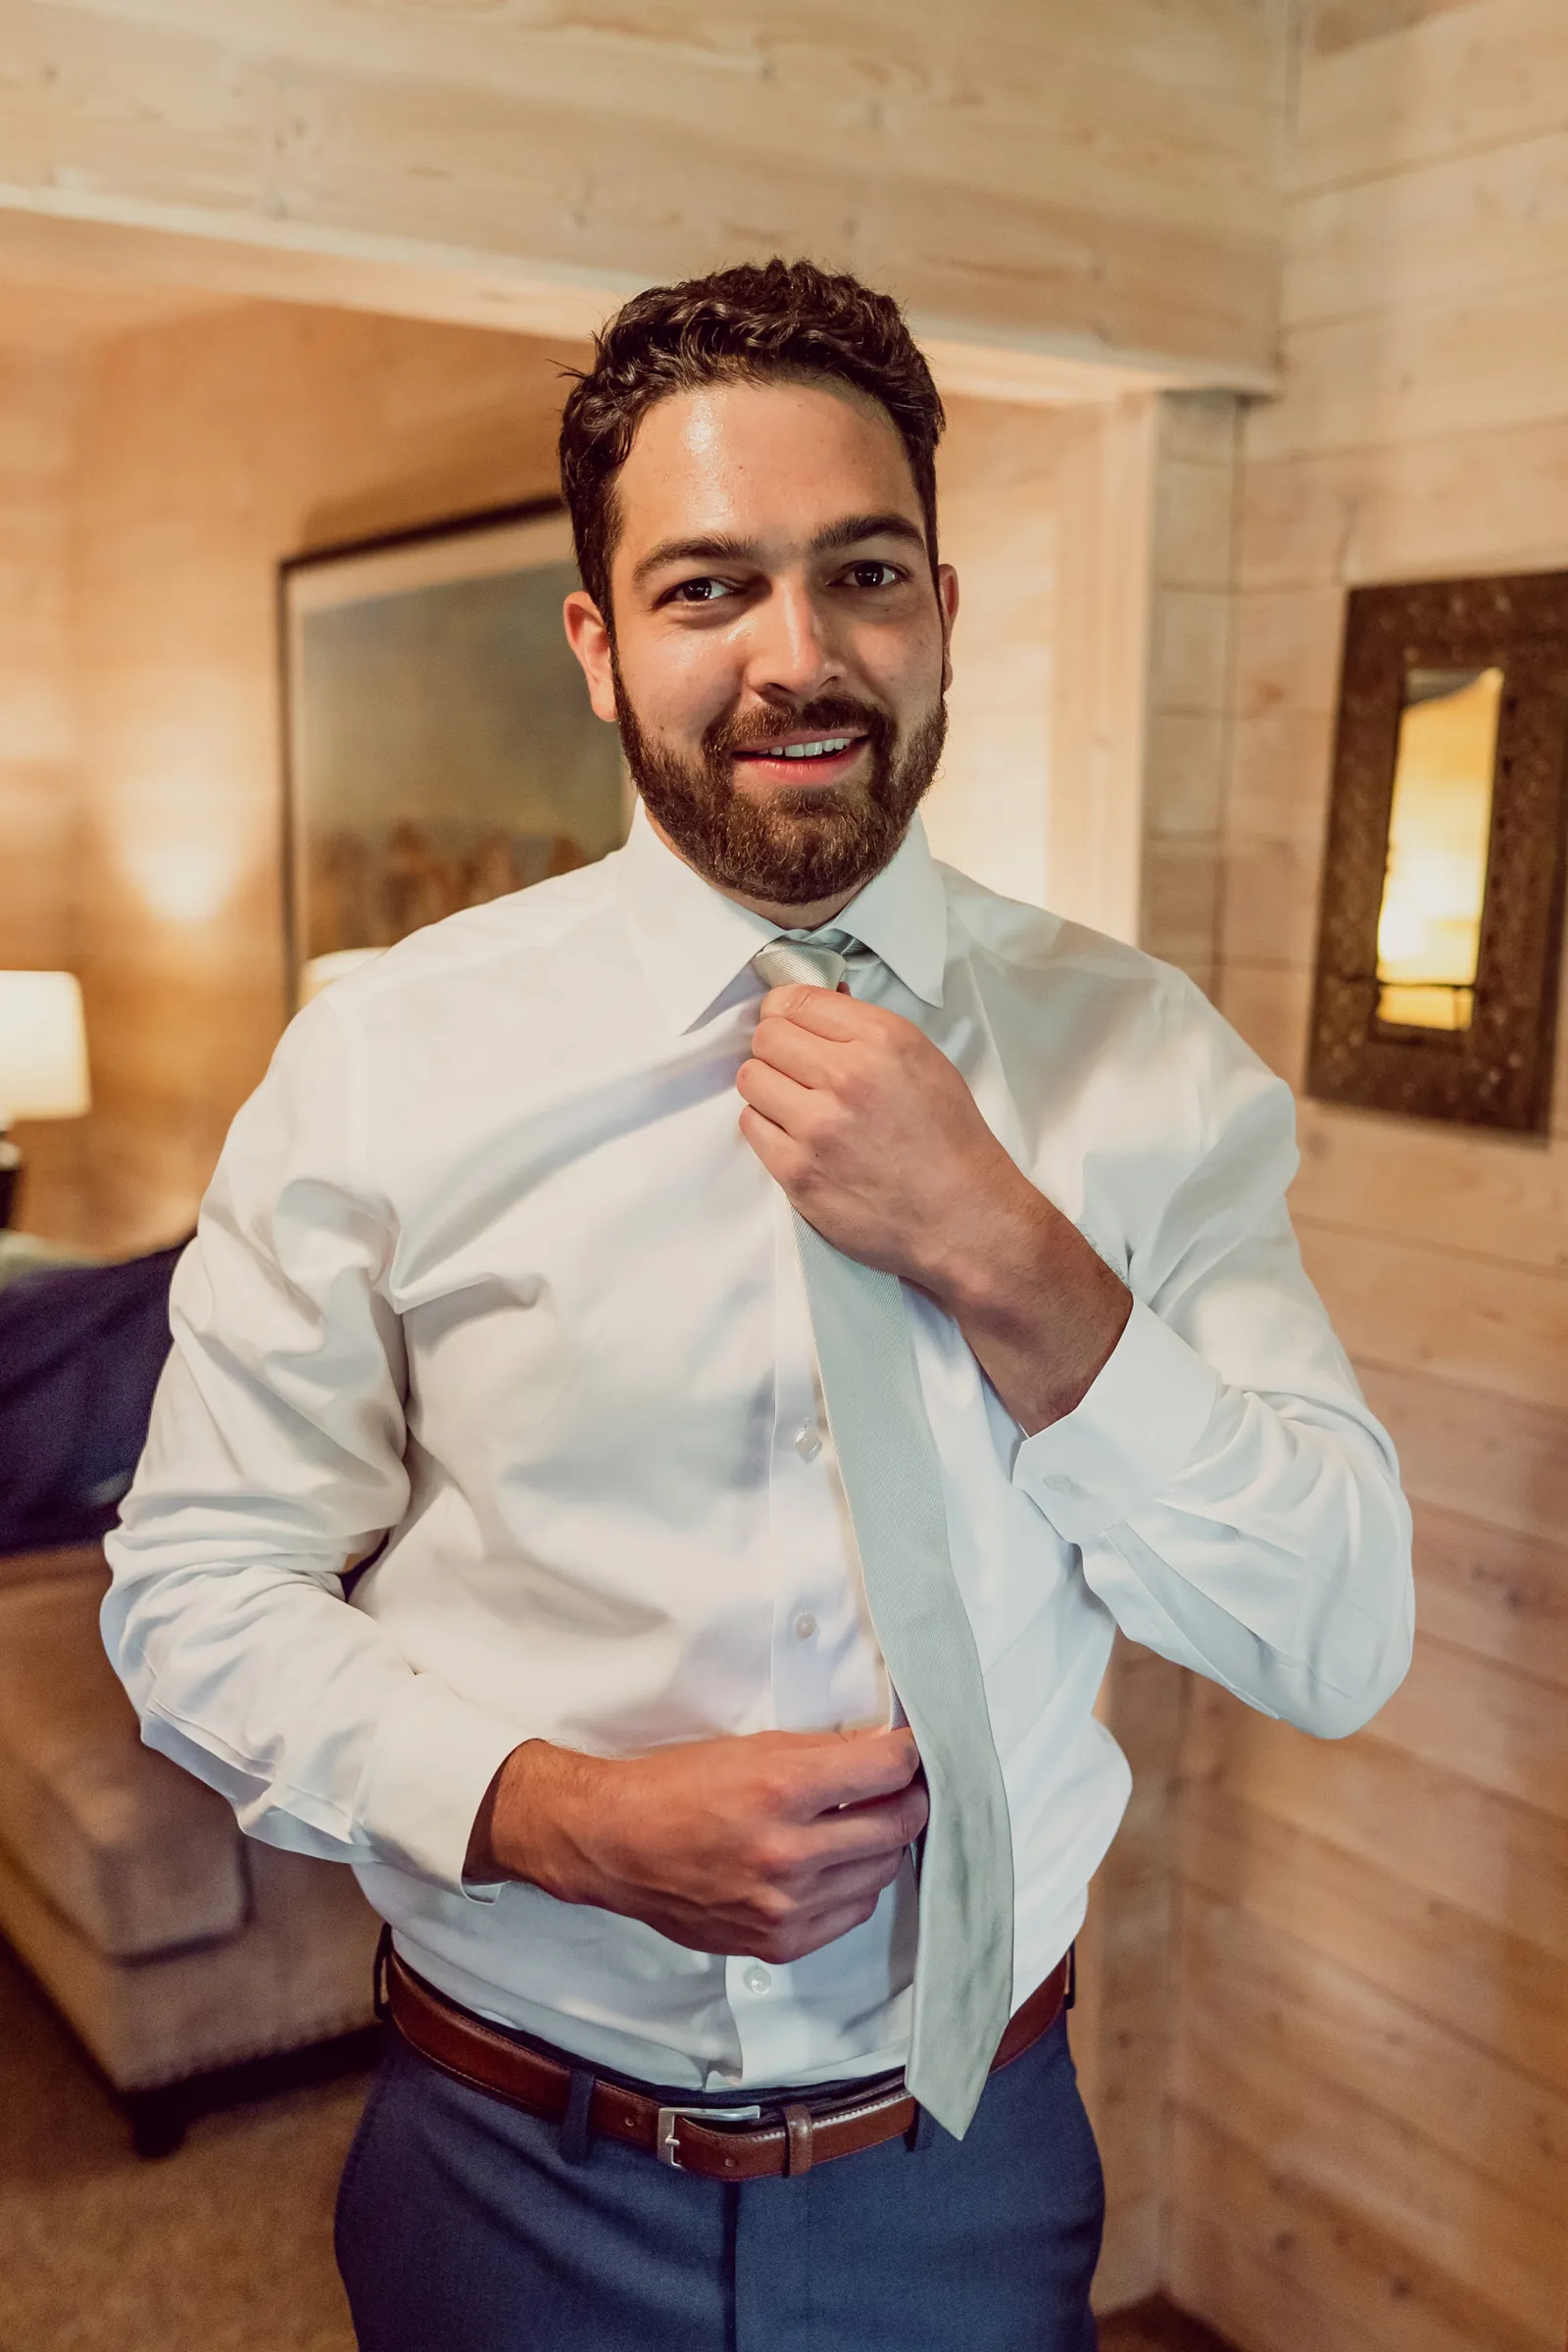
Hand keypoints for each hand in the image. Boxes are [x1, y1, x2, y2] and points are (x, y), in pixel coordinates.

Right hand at [467, 1726, 927, 1962]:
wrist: (616, 1845)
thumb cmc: (677, 1788)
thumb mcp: (752, 1747)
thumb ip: (824, 1752)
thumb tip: (886, 1749)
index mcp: (780, 1788)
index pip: (888, 1768)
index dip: (911, 1752)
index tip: (914, 1748)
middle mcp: (787, 1852)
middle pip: (898, 1823)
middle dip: (908, 1796)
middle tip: (900, 1783)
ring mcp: (785, 1906)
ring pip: (882, 1872)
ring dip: (881, 1843)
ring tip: (860, 1823)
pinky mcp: (779, 1942)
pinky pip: (852, 1913)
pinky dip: (854, 1885)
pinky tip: (833, 1864)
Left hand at [737, 982, 1130, 1430]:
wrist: (965, 1220)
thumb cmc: (951, 1143)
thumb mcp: (926, 1063)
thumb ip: (867, 1030)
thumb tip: (820, 1004)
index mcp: (882, 1041)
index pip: (796, 1000)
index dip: (785, 1011)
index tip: (789, 1024)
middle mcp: (847, 1077)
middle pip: (766, 1037)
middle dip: (776, 1048)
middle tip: (795, 1069)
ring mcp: (817, 1127)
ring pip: (751, 1079)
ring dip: (769, 1088)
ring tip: (797, 1106)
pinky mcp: (797, 1172)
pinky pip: (751, 1126)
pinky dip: (768, 1128)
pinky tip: (798, 1138)